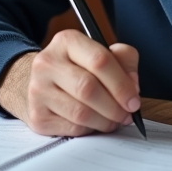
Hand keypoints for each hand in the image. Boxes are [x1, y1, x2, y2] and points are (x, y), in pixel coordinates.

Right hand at [0, 30, 140, 136]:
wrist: (37, 83)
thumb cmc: (76, 68)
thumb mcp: (100, 53)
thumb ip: (123, 60)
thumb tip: (132, 85)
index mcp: (66, 41)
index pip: (100, 60)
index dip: (122, 84)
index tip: (134, 99)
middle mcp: (47, 62)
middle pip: (88, 88)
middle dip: (114, 106)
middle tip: (126, 114)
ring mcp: (38, 90)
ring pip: (81, 113)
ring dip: (105, 121)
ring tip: (113, 120)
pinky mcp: (37, 116)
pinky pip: (73, 128)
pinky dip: (90, 129)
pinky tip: (94, 123)